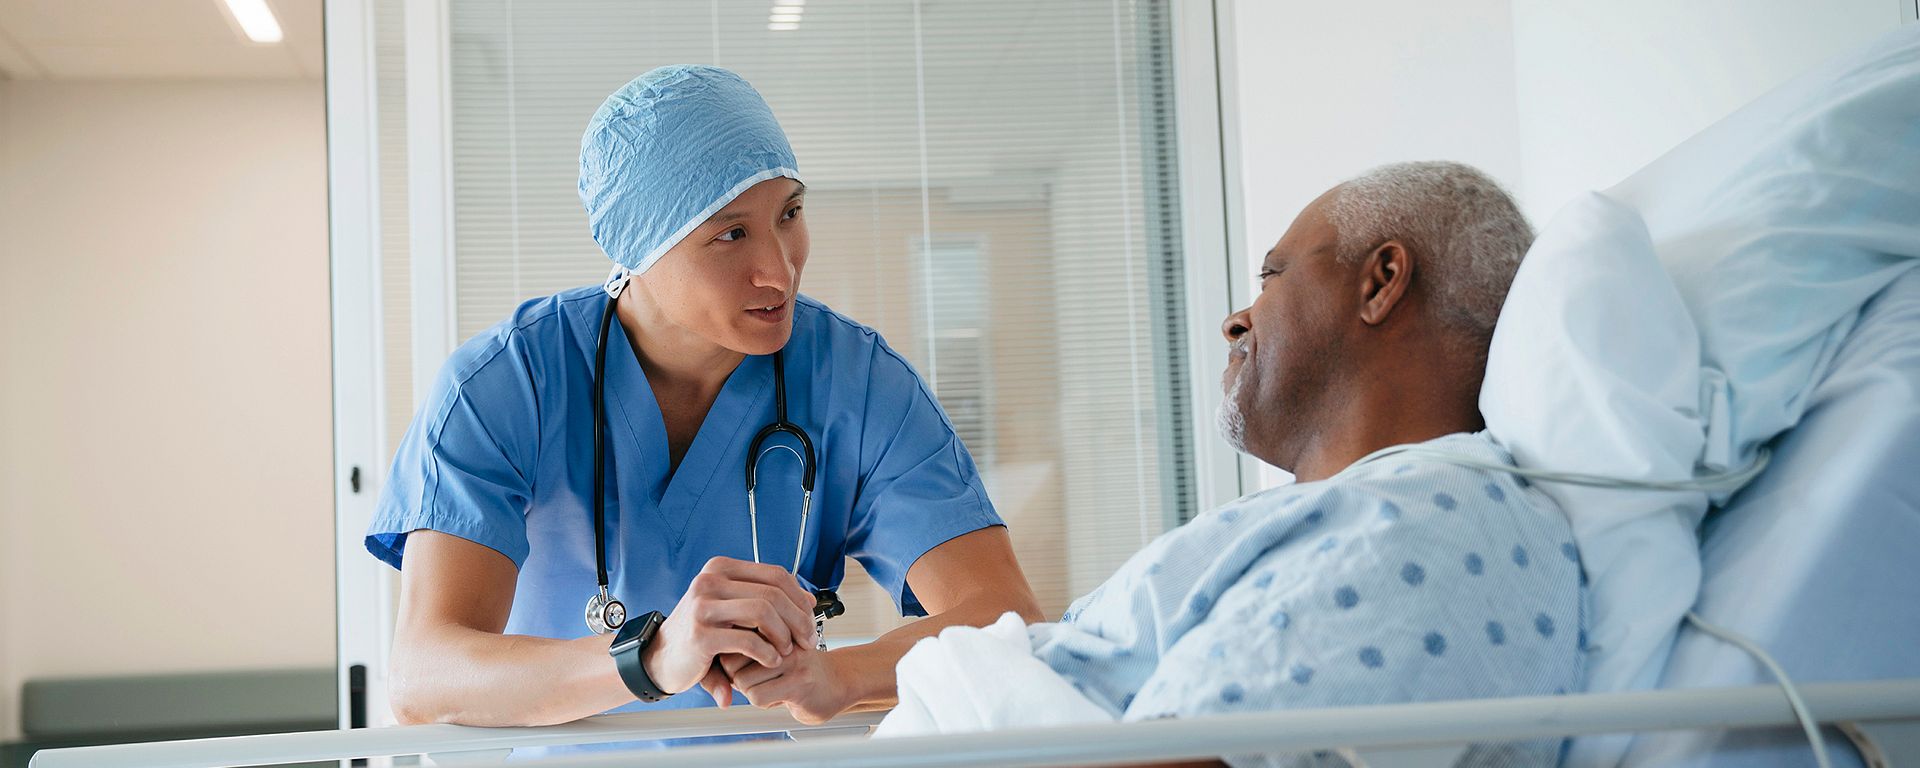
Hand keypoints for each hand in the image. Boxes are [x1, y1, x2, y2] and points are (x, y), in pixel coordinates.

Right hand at [640, 557, 815, 695]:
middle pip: (774, 592)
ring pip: (764, 611)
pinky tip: (771, 661)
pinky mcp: (701, 635)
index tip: (810, 618)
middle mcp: (709, 580)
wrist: (661, 658)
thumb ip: (767, 601)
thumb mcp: (734, 609)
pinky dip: (767, 653)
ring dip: (784, 635)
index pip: (776, 574)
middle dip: (798, 619)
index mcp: (720, 568)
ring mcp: (703, 606)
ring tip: (787, 650)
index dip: (800, 597)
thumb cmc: (703, 632)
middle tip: (808, 640)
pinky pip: (748, 641)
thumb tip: (810, 599)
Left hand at [721, 645, 853, 724]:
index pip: (731, 637)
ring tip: (773, 686)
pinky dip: (764, 702)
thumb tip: (714, 657)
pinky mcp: (799, 681)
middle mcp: (784, 636)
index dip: (731, 657)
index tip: (745, 663)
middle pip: (732, 660)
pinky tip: (781, 696)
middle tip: (759, 678)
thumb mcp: (771, 649)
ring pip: (743, 681)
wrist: (838, 682)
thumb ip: (743, 646)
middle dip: (738, 676)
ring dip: (752, 691)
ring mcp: (792, 657)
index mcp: (774, 621)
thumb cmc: (799, 667)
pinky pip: (758, 696)